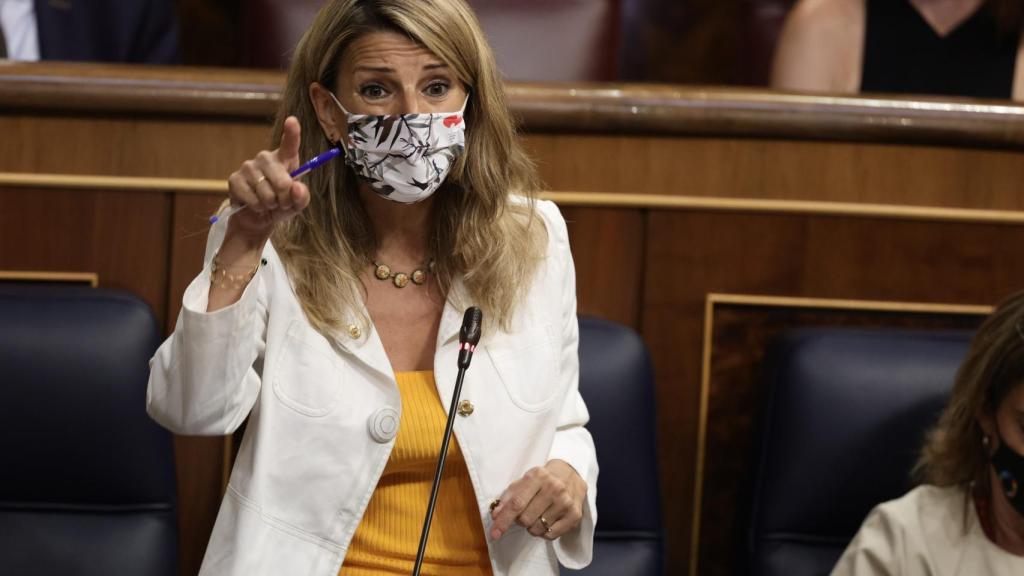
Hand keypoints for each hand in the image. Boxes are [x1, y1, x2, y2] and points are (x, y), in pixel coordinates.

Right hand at [225, 115, 310, 240]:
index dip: (292, 132)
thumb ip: (302, 196)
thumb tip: (295, 187)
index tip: (292, 120)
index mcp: (284, 159)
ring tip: (268, 203)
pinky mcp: (234, 179)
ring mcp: (248, 166)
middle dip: (285, 199)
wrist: (258, 217)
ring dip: (271, 205)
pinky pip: (253, 199)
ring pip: (267, 194)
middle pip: (283, 182)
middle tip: (281, 202)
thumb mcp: (298, 203)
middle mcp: (265, 158)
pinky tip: (255, 204)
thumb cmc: (281, 205)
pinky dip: (258, 208)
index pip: (289, 144)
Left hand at [489, 459, 586, 540]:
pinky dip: (544, 532)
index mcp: (538, 476)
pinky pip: (550, 535)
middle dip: (520, 520)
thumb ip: (509, 497)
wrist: (571, 474)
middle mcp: (554, 488)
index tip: (494, 533)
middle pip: (525, 519)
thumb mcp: (524, 481)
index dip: (503, 520)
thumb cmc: (542, 480)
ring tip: (538, 515)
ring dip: (532, 527)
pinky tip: (548, 520)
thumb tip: (496, 515)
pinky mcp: (575, 515)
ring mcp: (566, 502)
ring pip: (537, 529)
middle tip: (525, 512)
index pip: (516, 504)